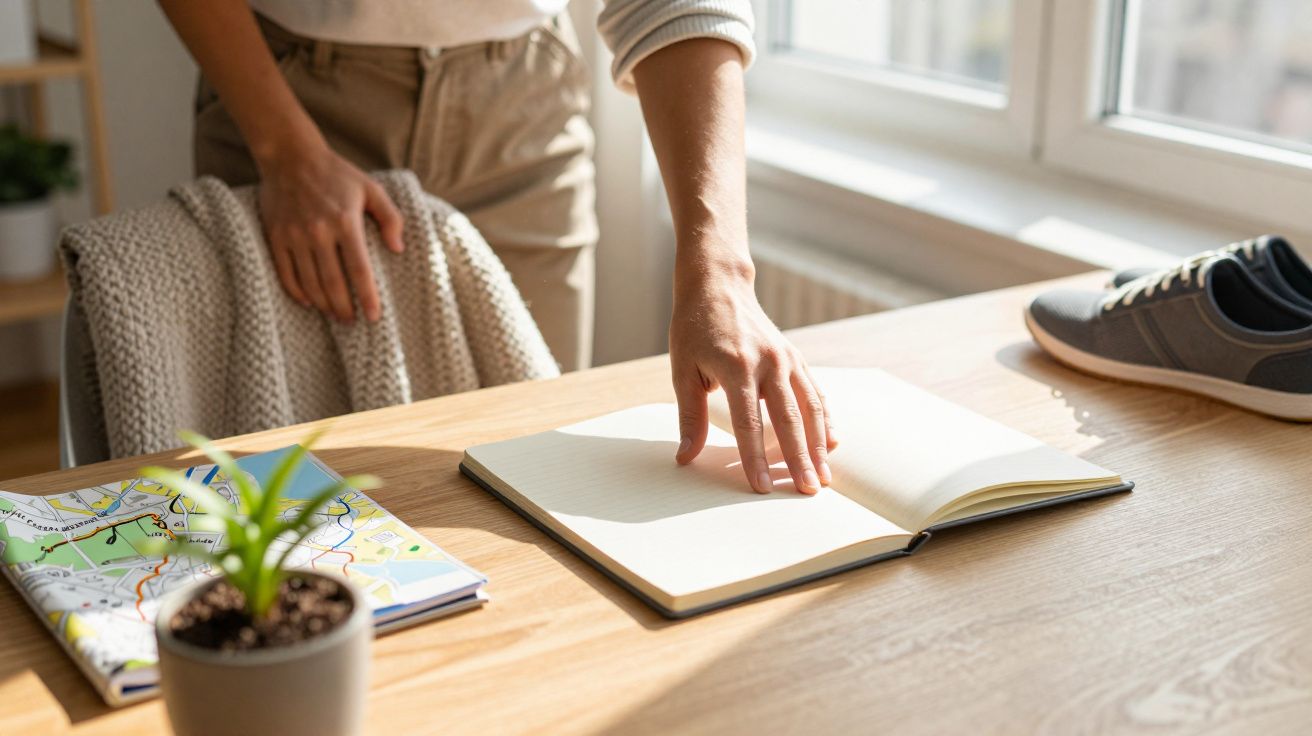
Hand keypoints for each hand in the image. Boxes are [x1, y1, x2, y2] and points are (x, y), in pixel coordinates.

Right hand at [257, 140, 403, 322]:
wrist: (290, 156)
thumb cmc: (337, 174)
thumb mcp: (371, 188)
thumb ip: (390, 217)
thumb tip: (399, 249)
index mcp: (345, 222)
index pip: (359, 269)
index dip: (367, 296)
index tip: (373, 316)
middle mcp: (318, 232)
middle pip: (332, 283)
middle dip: (344, 308)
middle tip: (353, 322)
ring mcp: (294, 236)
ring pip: (309, 283)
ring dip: (323, 305)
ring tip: (335, 315)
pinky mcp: (275, 237)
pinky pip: (285, 274)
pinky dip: (297, 293)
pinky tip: (310, 302)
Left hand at [670, 265, 836, 493]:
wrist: (718, 286)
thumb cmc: (694, 329)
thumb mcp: (682, 370)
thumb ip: (689, 417)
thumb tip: (685, 457)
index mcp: (737, 367)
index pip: (749, 423)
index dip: (755, 459)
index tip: (763, 488)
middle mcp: (768, 363)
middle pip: (789, 420)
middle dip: (799, 460)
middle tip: (809, 491)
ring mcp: (787, 359)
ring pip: (810, 408)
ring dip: (819, 445)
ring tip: (825, 476)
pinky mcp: (795, 357)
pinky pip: (815, 392)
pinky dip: (825, 419)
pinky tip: (831, 443)